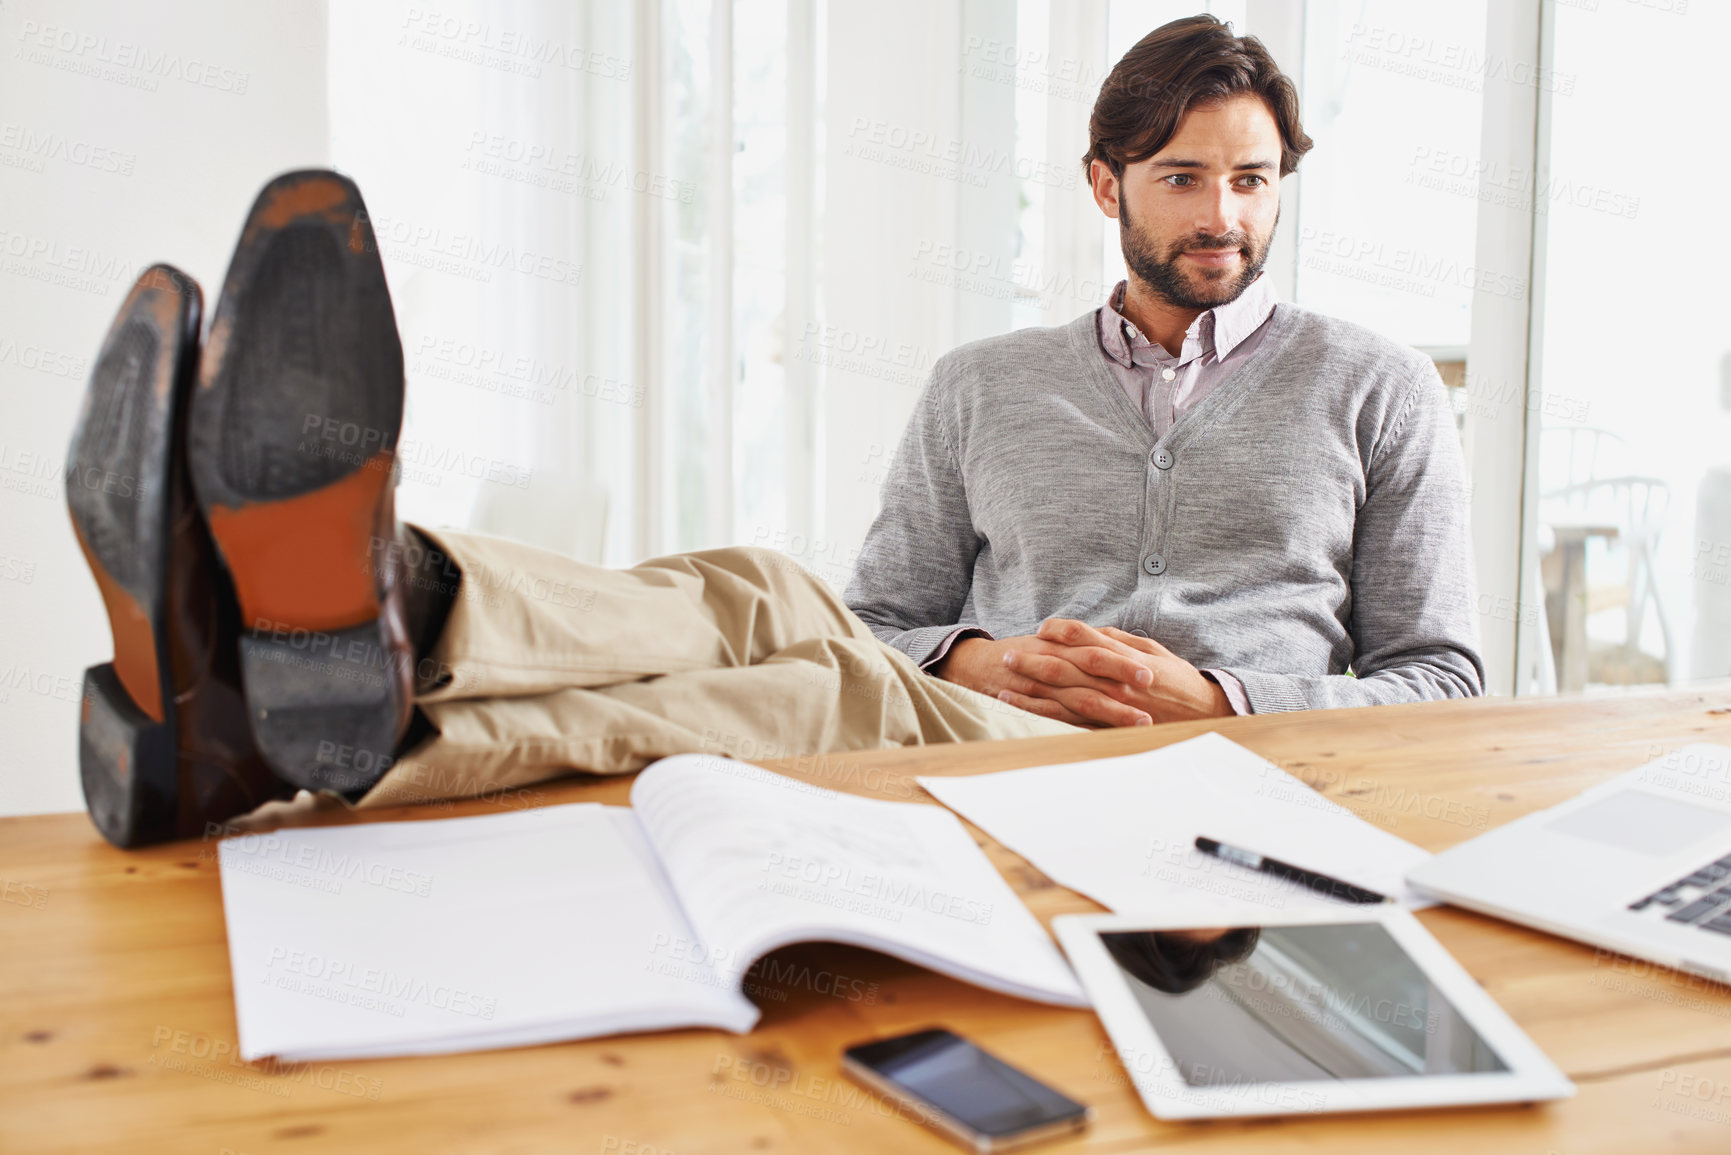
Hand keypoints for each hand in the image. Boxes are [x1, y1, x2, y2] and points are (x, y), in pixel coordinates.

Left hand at [959, 619, 1231, 727]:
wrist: (1203, 716)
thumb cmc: (1178, 681)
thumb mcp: (1153, 650)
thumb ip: (1121, 640)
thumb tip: (1094, 631)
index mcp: (1123, 656)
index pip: (1084, 636)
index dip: (1059, 630)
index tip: (1041, 629)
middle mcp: (1113, 680)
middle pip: (1064, 664)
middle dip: (1033, 659)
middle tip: (1007, 655)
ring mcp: (1109, 705)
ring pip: (1061, 694)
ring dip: (1030, 687)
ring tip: (1003, 682)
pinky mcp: (1107, 726)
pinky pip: (1068, 720)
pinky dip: (1042, 713)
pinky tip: (1022, 709)